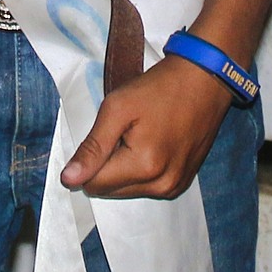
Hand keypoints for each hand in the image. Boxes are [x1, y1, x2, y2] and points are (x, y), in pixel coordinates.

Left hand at [60, 54, 233, 198]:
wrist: (204, 81)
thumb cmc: (158, 89)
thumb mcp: (118, 108)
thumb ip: (92, 147)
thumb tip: (68, 179)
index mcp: (145, 167)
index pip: (94, 184)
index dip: (87, 160)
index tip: (101, 134)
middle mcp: (162, 186)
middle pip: (111, 190)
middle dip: (106, 164)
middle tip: (121, 131)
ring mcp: (175, 187)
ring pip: (127, 190)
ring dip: (122, 167)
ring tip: (137, 134)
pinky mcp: (183, 183)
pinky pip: (147, 187)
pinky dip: (140, 169)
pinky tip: (150, 143)